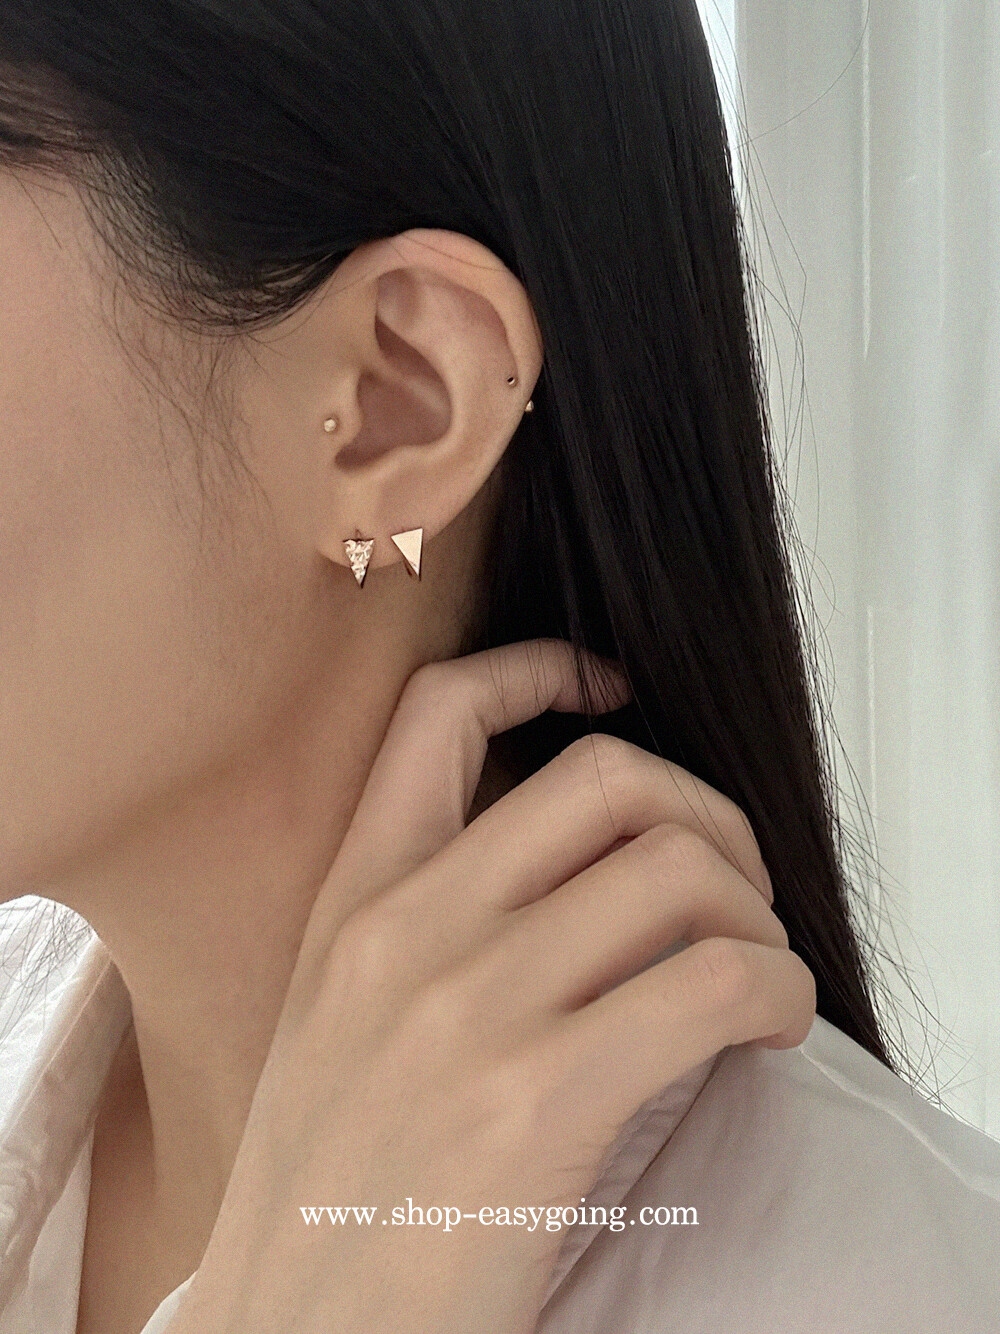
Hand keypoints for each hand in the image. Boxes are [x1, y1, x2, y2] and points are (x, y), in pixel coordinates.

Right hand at [170, 638, 814, 1333]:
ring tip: (755, 968)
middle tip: (728, 879)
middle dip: (703, 811)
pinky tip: (769, 1028)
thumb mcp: (338, 1025)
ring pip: (678, 870)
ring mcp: (470, 1010)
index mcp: (352, 902)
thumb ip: (428, 934)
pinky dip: (777, 990)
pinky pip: (717, 982)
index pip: (439, 715)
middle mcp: (407, 932)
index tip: (608, 686)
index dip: (539, 670)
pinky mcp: (540, 1103)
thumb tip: (587, 878)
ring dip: (754, 911)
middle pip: (607, 778)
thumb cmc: (328, 1198)